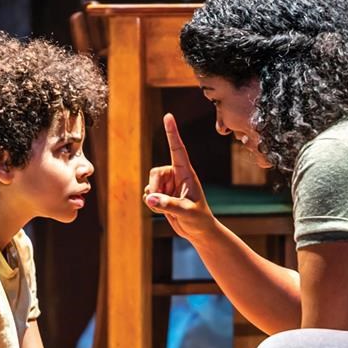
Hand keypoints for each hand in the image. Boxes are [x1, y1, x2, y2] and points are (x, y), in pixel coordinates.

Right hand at [144, 113, 217, 241]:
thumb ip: (168, 205)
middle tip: (160, 201)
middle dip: (154, 186)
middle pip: (155, 171)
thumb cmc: (198, 219)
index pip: (177, 148)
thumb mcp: (186, 212)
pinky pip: (148, 194)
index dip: (172, 132)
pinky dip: (151, 203)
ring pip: (150, 184)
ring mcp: (168, 185)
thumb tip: (150, 197)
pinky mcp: (162, 195)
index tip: (168, 116)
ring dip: (154, 197)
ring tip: (167, 208)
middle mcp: (176, 175)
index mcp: (186, 173)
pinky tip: (162, 210)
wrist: (199, 231)